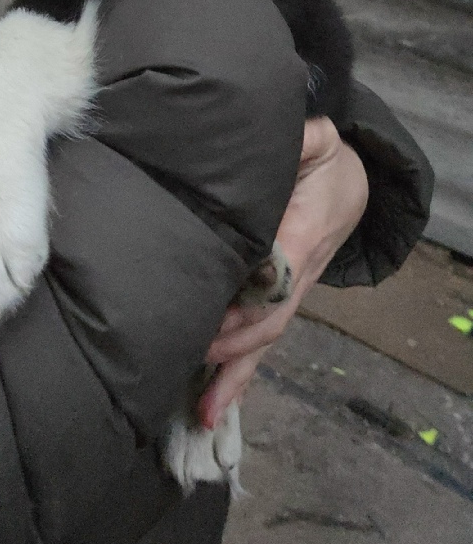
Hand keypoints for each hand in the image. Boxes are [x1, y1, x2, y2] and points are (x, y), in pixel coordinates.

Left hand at [198, 117, 368, 429]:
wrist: (351, 186)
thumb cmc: (324, 163)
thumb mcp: (318, 139)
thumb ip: (303, 135)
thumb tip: (291, 132)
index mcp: (301, 234)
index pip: (274, 271)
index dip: (247, 295)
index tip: (213, 309)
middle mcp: (296, 273)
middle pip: (268, 318)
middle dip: (233, 343)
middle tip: (192, 357)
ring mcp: (288, 293)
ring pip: (263, 341)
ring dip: (234, 375)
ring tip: (204, 411)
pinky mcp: (277, 301)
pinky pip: (260, 341)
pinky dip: (238, 375)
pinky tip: (212, 403)